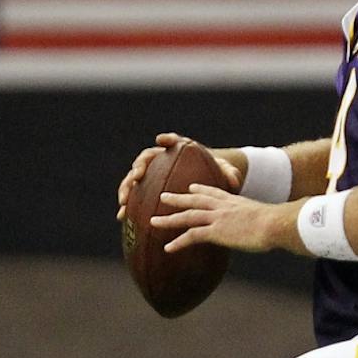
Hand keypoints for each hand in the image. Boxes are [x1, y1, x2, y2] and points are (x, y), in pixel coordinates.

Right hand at [116, 132, 242, 218]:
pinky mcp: (146, 188)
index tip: (161, 140)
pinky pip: (134, 195)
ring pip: (134, 177)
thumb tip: (234, 180)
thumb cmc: (214, 171)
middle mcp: (161, 158)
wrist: (205, 178)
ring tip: (123, 202)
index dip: (167, 140)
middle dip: (139, 167)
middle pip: (146, 159)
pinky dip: (128, 205)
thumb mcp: (223, 172)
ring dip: (126, 188)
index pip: (173, 140)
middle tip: (136, 177)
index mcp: (180, 150)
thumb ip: (229, 174)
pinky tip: (122, 217)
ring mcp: (151, 173)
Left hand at [151, 183, 286, 252]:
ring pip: (187, 216)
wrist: (274, 224)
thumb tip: (261, 229)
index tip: (192, 188)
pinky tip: (167, 248)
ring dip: (169, 219)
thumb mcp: (264, 217)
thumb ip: (257, 221)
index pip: (214, 192)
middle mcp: (223, 207)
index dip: (201, 190)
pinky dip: (178, 242)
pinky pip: (192, 236)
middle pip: (195, 200)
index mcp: (234, 201)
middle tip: (163, 196)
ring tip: (153, 221)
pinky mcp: (215, 232)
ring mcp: (217, 218)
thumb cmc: (276, 223)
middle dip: (178, 198)